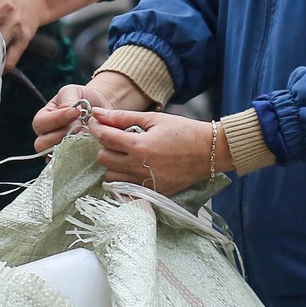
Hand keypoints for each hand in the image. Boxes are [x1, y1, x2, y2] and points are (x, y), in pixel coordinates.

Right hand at [32, 72, 155, 152]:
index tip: (75, 112)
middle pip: (41, 144)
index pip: (40, 123)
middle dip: (60, 136)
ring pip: (53, 156)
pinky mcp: (70, 160)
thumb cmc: (83, 99)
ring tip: (84, 137)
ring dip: (69, 148)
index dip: (56, 119)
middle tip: (79, 127)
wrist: (101, 110)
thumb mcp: (73, 92)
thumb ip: (68, 99)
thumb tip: (67, 111)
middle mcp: (46, 136)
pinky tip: (89, 148)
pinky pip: (68, 165)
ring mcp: (57, 150)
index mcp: (44, 118)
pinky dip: (78, 159)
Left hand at [81, 108, 227, 195]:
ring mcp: (146, 183)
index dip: (96, 128)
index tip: (96, 123)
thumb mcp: (153, 118)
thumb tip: (97, 114)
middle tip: (115, 139)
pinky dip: (124, 178)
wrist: (209, 152)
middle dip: (105, 147)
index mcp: (138, 146)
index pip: (104, 138)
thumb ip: (123, 117)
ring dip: (113, 164)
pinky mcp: (153, 192)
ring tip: (125, 154)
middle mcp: (139, 167)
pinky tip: (133, 168)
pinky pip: (127, 188)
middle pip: (104, 159)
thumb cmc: (183, 131)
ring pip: (111, 177)